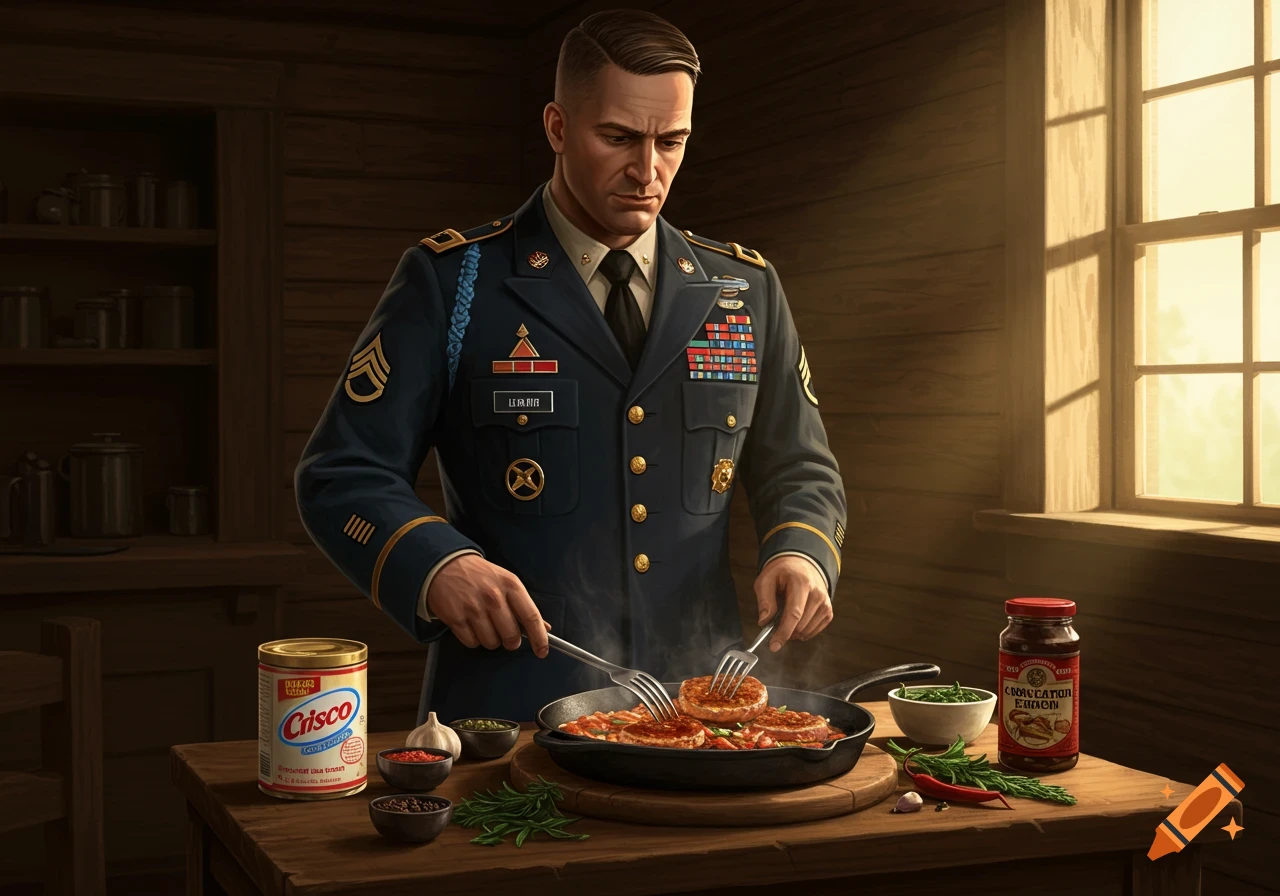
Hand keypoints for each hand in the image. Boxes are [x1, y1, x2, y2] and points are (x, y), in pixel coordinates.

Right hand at [426, 554, 551, 656]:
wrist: (445, 565)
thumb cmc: (480, 575)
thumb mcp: (506, 582)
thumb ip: (524, 605)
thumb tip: (544, 628)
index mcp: (511, 585)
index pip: (531, 616)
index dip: (539, 638)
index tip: (542, 651)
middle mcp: (494, 597)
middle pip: (511, 636)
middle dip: (511, 641)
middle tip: (506, 635)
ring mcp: (473, 608)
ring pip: (491, 642)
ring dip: (491, 640)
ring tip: (485, 624)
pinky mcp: (456, 618)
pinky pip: (472, 643)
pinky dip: (473, 639)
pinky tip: (471, 625)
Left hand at [753, 555, 831, 650]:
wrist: (801, 564)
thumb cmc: (782, 572)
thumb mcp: (766, 579)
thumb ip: (764, 600)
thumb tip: (764, 621)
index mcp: (801, 583)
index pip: (794, 614)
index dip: (783, 632)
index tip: (774, 645)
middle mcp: (817, 593)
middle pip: (801, 625)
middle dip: (785, 632)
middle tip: (774, 624)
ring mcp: (825, 603)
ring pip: (807, 630)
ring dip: (794, 632)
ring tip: (785, 619)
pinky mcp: (828, 610)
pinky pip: (815, 630)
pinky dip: (803, 632)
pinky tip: (796, 622)